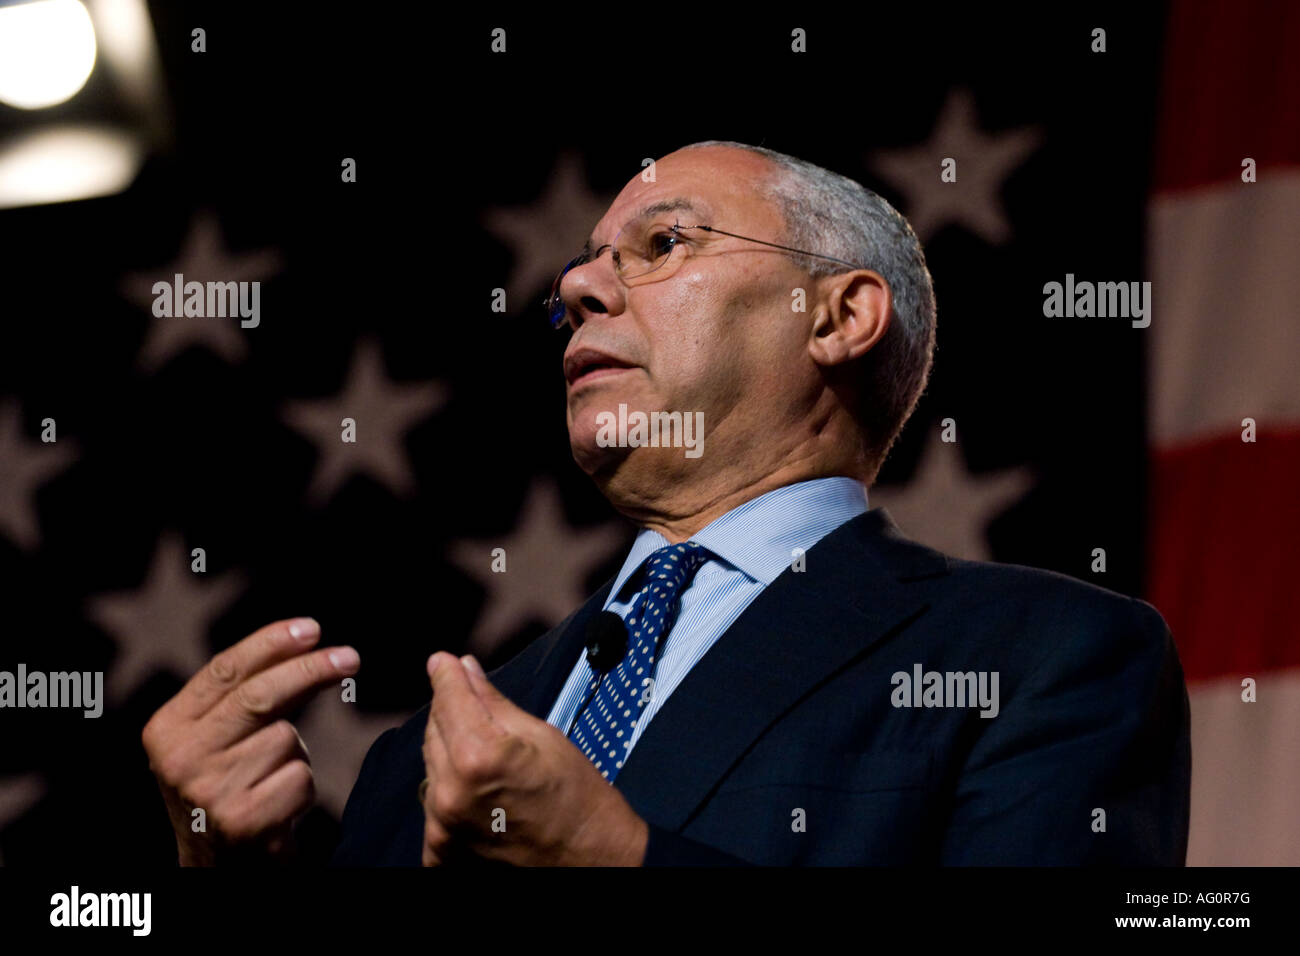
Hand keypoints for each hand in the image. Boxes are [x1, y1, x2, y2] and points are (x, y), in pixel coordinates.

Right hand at [141, 617, 359, 864]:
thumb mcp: (216, 739)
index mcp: (167, 727)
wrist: (217, 866)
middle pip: (259, 697)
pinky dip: (302, 788)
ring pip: (286, 741)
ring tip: (270, 781)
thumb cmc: (228, 786)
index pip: (224, 671)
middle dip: (310, 671)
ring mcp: (209, 792)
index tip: (312, 628)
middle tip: (350, 658)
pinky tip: (277, 807)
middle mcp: (179, 758)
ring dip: (297, 756)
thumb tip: (308, 641)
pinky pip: (300, 779)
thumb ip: (244, 695)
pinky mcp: (242, 822)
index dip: (271, 644)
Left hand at [420, 652, 648, 866]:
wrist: (591, 861)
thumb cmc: (577, 798)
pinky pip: (433, 807)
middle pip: (434, 731)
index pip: (447, 698)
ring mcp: (442, 829)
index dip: (447, 674)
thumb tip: (462, 668)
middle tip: (481, 716)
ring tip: (491, 766)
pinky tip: (482, 796)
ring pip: (431, 768)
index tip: (444, 661)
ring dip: (451, 757)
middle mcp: (450, 795)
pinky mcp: (440, 854)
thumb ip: (492, 702)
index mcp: (478, 758)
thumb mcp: (541, 736)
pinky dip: (451, 795)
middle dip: (453, 716)